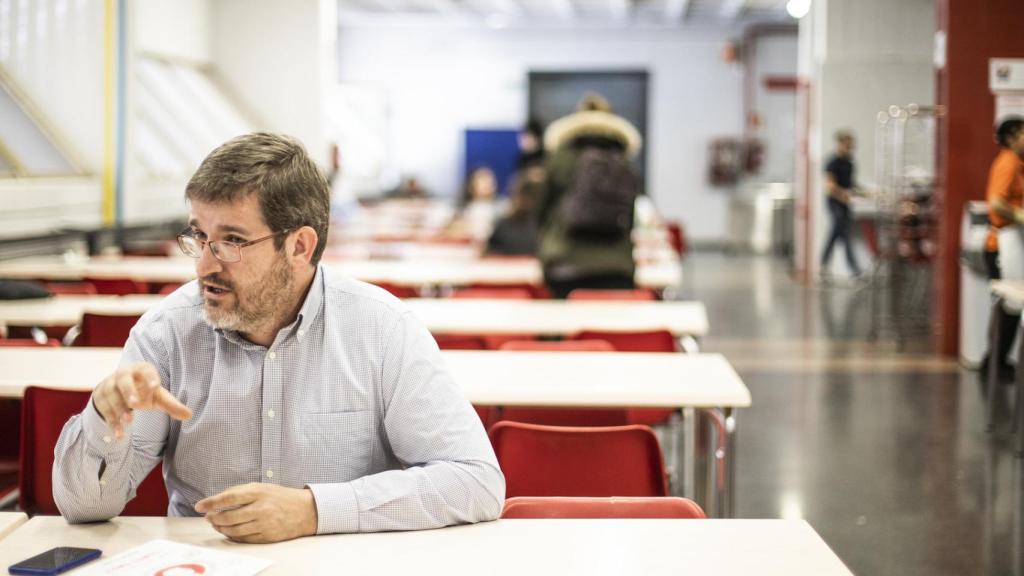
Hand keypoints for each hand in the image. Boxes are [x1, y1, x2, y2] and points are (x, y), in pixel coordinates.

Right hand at [91, 362, 191, 439]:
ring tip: (129, 421)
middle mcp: (123, 375)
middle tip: (135, 404)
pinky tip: (120, 435)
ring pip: (111, 395)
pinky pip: (105, 410)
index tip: (155, 386)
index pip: (146, 370)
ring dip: (119, 409)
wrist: (116, 389)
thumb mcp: (158, 396)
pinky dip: (112, 423)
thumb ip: (172, 404)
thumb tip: (189, 415)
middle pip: (123, 380)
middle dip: (128, 391)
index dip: (150, 377)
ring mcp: (109, 385)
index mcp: (140, 370)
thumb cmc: (143, 390)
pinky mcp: (100, 399)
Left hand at [195, 483, 318, 543]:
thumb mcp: (263, 487)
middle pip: (228, 517)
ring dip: (221, 528)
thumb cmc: (282, 497)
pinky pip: (243, 539)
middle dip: (214, 518)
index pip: (228, 498)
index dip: (211, 502)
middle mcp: (260, 508)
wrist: (306, 511)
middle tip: (208, 517)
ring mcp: (264, 524)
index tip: (199, 506)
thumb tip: (219, 499)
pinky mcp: (267, 536)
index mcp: (258, 492)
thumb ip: (241, 491)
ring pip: (233, 530)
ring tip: (217, 524)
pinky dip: (232, 536)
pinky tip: (229, 532)